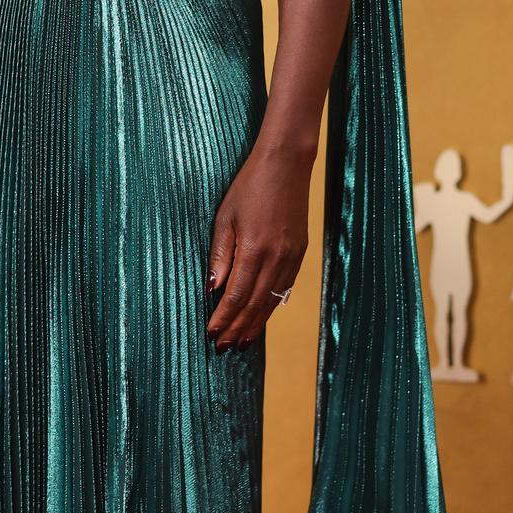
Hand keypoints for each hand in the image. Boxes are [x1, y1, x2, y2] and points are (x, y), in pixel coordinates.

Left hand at [206, 143, 309, 349]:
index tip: (212, 334)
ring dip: (255, 323)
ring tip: (241, 341)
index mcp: (255, 249)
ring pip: (272, 301)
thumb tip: (212, 289)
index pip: (236, 295)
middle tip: (224, 347)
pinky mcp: (300, 252)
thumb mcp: (225, 217)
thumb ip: (221, 255)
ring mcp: (292, 257)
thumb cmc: (249, 186)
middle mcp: (277, 258)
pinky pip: (285, 288)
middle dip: (238, 327)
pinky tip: (262, 316)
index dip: (223, 318)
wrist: (287, 164)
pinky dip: (272, 307)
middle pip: (255, 304)